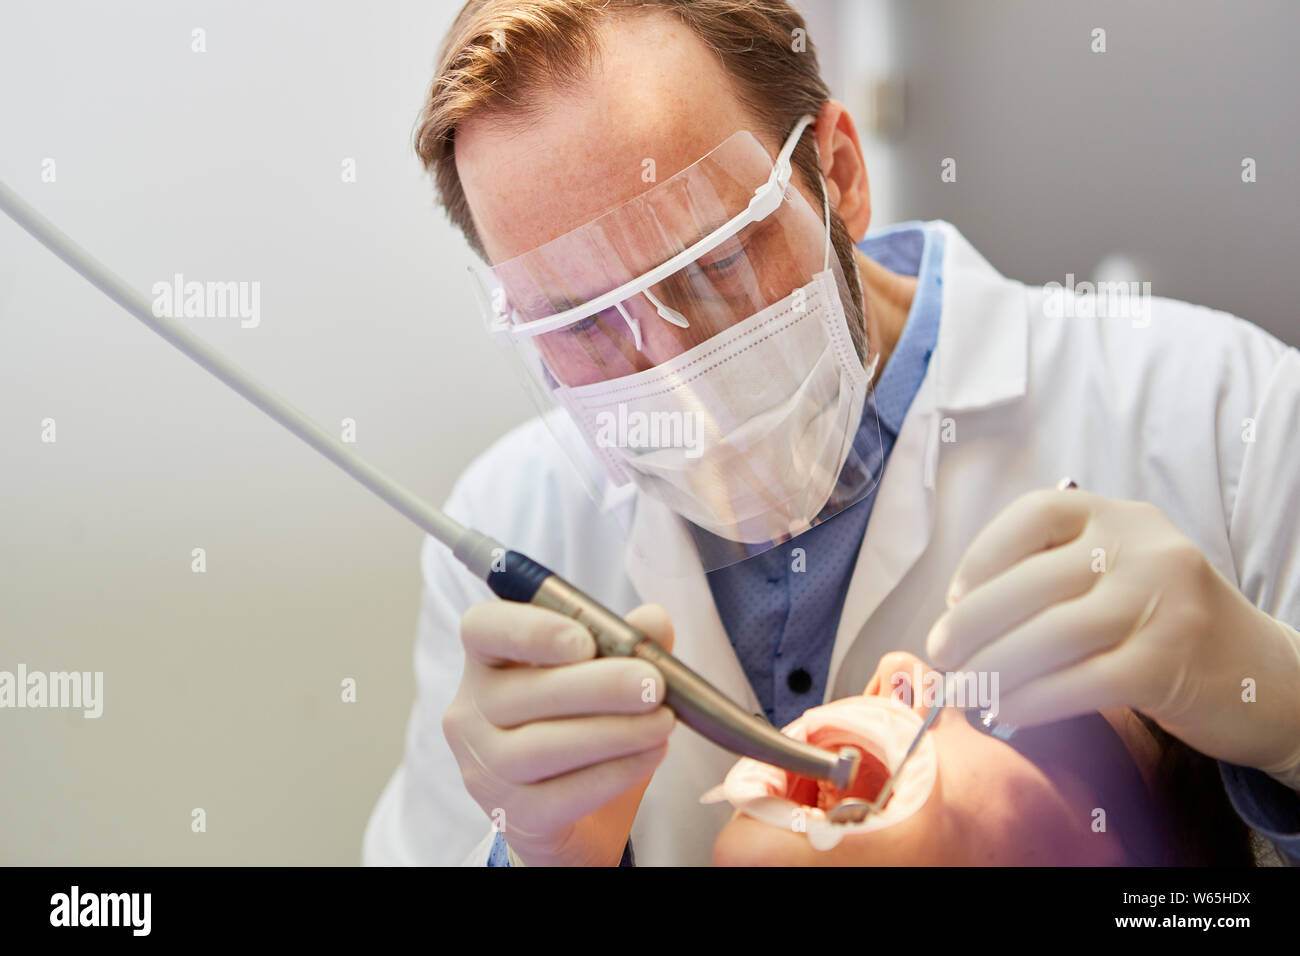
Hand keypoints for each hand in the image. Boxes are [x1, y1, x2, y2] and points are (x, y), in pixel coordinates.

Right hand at [443, 601, 675, 865]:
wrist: (578, 823)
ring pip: (542, 747)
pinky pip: (563, 795)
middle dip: (598, 686)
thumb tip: (653, 619)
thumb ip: (625, 643)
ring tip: (664, 722)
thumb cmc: (585, 731)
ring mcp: (485, 770)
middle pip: (523, 692)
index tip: (584, 640)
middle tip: (654, 684)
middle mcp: (472, 713)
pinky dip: (614, 773)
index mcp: (488, 662)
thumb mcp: (607, 681)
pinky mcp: (513, 817)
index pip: (482, 629)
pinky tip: (650, 756)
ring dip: (614, 731)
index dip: (528, 630)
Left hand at [926, 488, 1299, 784]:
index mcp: (1120, 516)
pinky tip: (1007, 710)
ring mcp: (1160, 604)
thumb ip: (1055, 575)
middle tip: (942, 654)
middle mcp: (1143, 549)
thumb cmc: (1165, 625)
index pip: (1035, 515)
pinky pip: (1081, 681)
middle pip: (1033, 582)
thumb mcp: (1119, 574)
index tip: (953, 596)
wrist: (1266, 677)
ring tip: (964, 691)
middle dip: (973, 623)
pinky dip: (1033, 699)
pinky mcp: (1168, 664)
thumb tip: (960, 613)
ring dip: (994, 668)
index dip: (982, 555)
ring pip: (1052, 635)